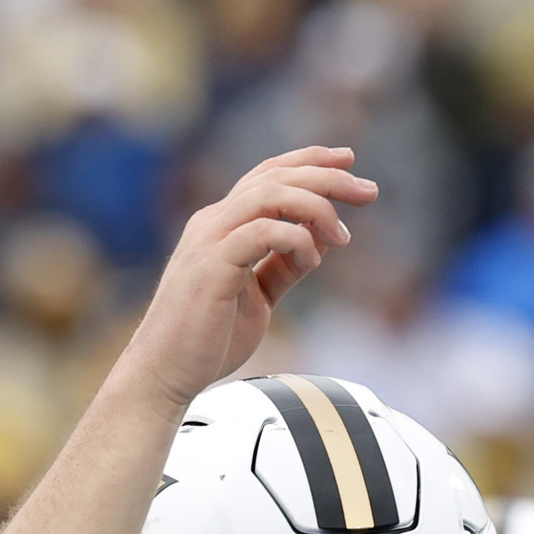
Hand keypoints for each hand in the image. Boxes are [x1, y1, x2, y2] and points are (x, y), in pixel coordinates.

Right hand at [125, 148, 377, 406]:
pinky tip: (312, 259)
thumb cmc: (206, 340)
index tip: (349, 162)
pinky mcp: (212, 265)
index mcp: (223, 225)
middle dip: (327, 177)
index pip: (268, 175)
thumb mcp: (259, 297)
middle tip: (368, 190)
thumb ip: (284, 266)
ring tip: (342, 237)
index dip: (309, 162)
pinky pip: (261, 232)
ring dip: (316, 207)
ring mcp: (209, 240)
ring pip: (269, 195)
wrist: (165, 372)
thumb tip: (320, 242)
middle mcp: (214, 223)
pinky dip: (295, 239)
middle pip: (275, 177)